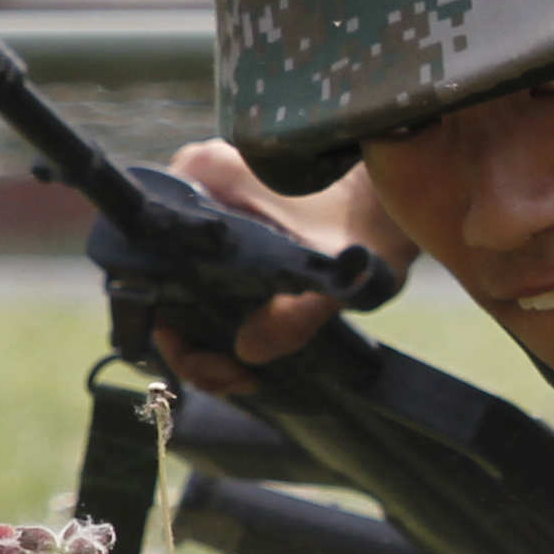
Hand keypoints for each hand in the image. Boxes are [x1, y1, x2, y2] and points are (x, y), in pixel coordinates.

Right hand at [151, 143, 412, 390]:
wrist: (407, 180)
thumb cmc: (373, 215)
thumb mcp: (340, 270)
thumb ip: (296, 315)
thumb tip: (245, 351)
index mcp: (201, 176)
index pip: (146, 262)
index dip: (171, 327)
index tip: (215, 359)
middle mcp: (191, 181)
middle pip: (158, 282)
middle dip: (189, 343)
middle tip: (237, 377)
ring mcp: (205, 200)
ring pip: (178, 286)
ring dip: (203, 339)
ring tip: (244, 373)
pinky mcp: (224, 219)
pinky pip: (200, 276)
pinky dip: (217, 318)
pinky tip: (246, 353)